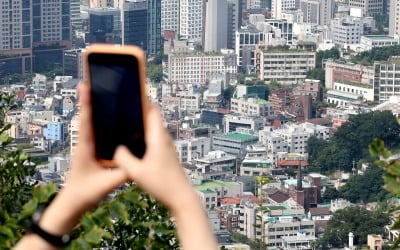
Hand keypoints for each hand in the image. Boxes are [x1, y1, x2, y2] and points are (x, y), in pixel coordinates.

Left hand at [38, 83, 127, 234]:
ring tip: (100, 91)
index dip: (86, 103)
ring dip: (95, 107)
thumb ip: (123, 173)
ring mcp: (88, 146)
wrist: (73, 202)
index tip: (85, 86)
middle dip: (90, 98)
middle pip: (88, 116)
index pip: (86, 122)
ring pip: (91, 123)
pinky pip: (96, 131)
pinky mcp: (92, 151)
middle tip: (93, 80)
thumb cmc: (86, 192)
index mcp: (85, 148)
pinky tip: (108, 115)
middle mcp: (85, 143)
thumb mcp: (107, 184)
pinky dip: (99, 120)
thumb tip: (139, 160)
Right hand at [115, 108, 217, 249]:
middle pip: (151, 119)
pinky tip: (133, 146)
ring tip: (123, 127)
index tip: (130, 94)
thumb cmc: (162, 184)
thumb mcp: (137, 172)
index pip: (153, 110)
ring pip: (152, 130)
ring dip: (140, 127)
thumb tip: (117, 149)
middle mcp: (164, 139)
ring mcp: (166, 147)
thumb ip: (124, 159)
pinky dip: (143, 138)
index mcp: (158, 137)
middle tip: (121, 111)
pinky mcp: (165, 155)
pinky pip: (153, 140)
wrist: (181, 197)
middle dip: (138, 113)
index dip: (142, 101)